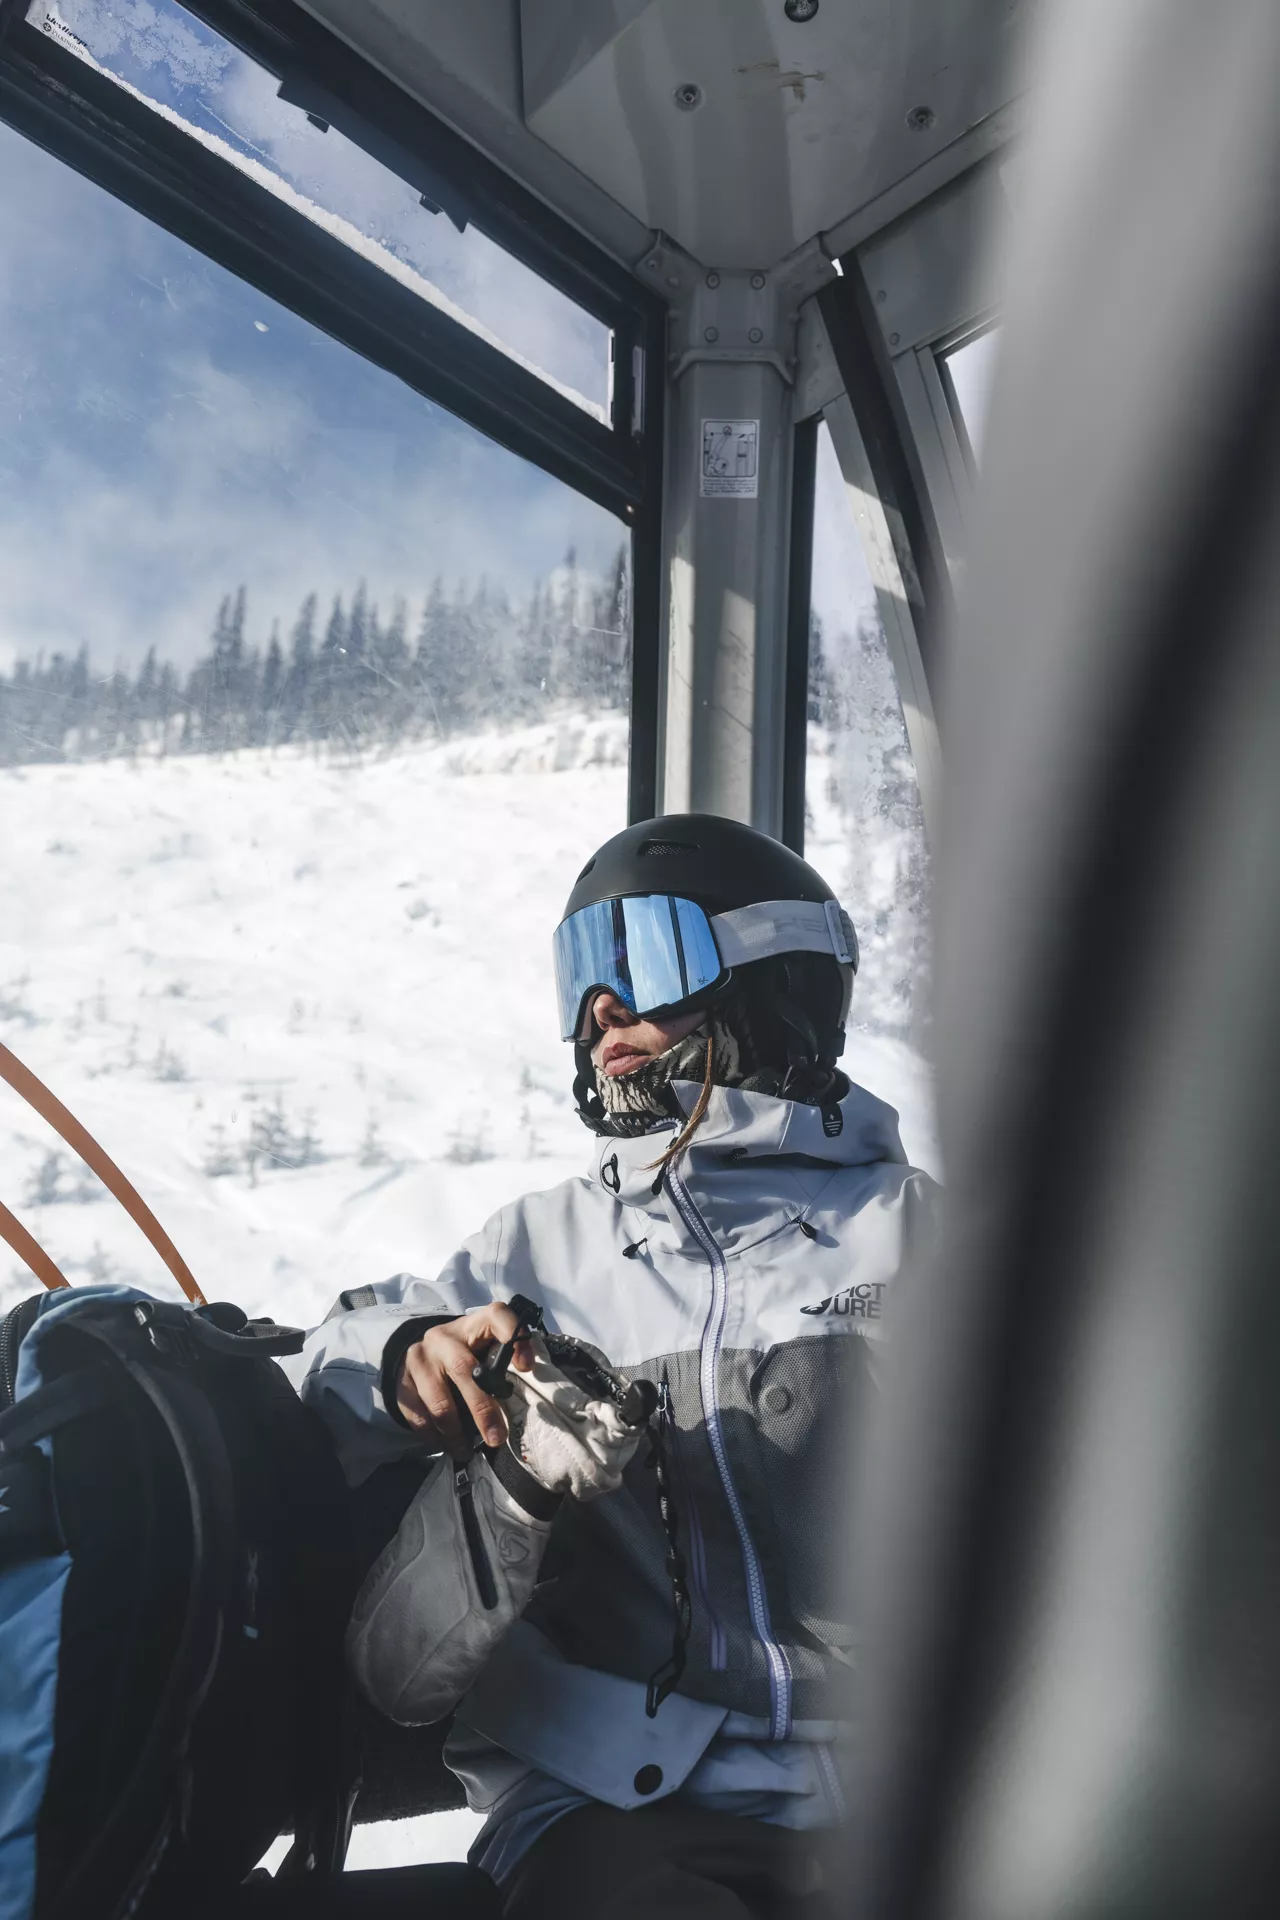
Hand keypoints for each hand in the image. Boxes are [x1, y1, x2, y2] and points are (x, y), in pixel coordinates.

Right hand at [395, 1302, 534, 1458]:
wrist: (422, 1353)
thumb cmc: (467, 1354)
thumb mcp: (485, 1349)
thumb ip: (501, 1363)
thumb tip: (523, 1401)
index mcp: (473, 1324)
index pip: (497, 1316)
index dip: (515, 1337)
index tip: (527, 1367)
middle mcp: (444, 1337)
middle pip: (464, 1371)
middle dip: (483, 1410)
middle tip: (496, 1438)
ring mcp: (419, 1358)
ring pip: (438, 1402)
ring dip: (455, 1433)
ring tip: (465, 1450)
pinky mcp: (402, 1380)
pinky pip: (418, 1414)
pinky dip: (432, 1434)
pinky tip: (443, 1443)